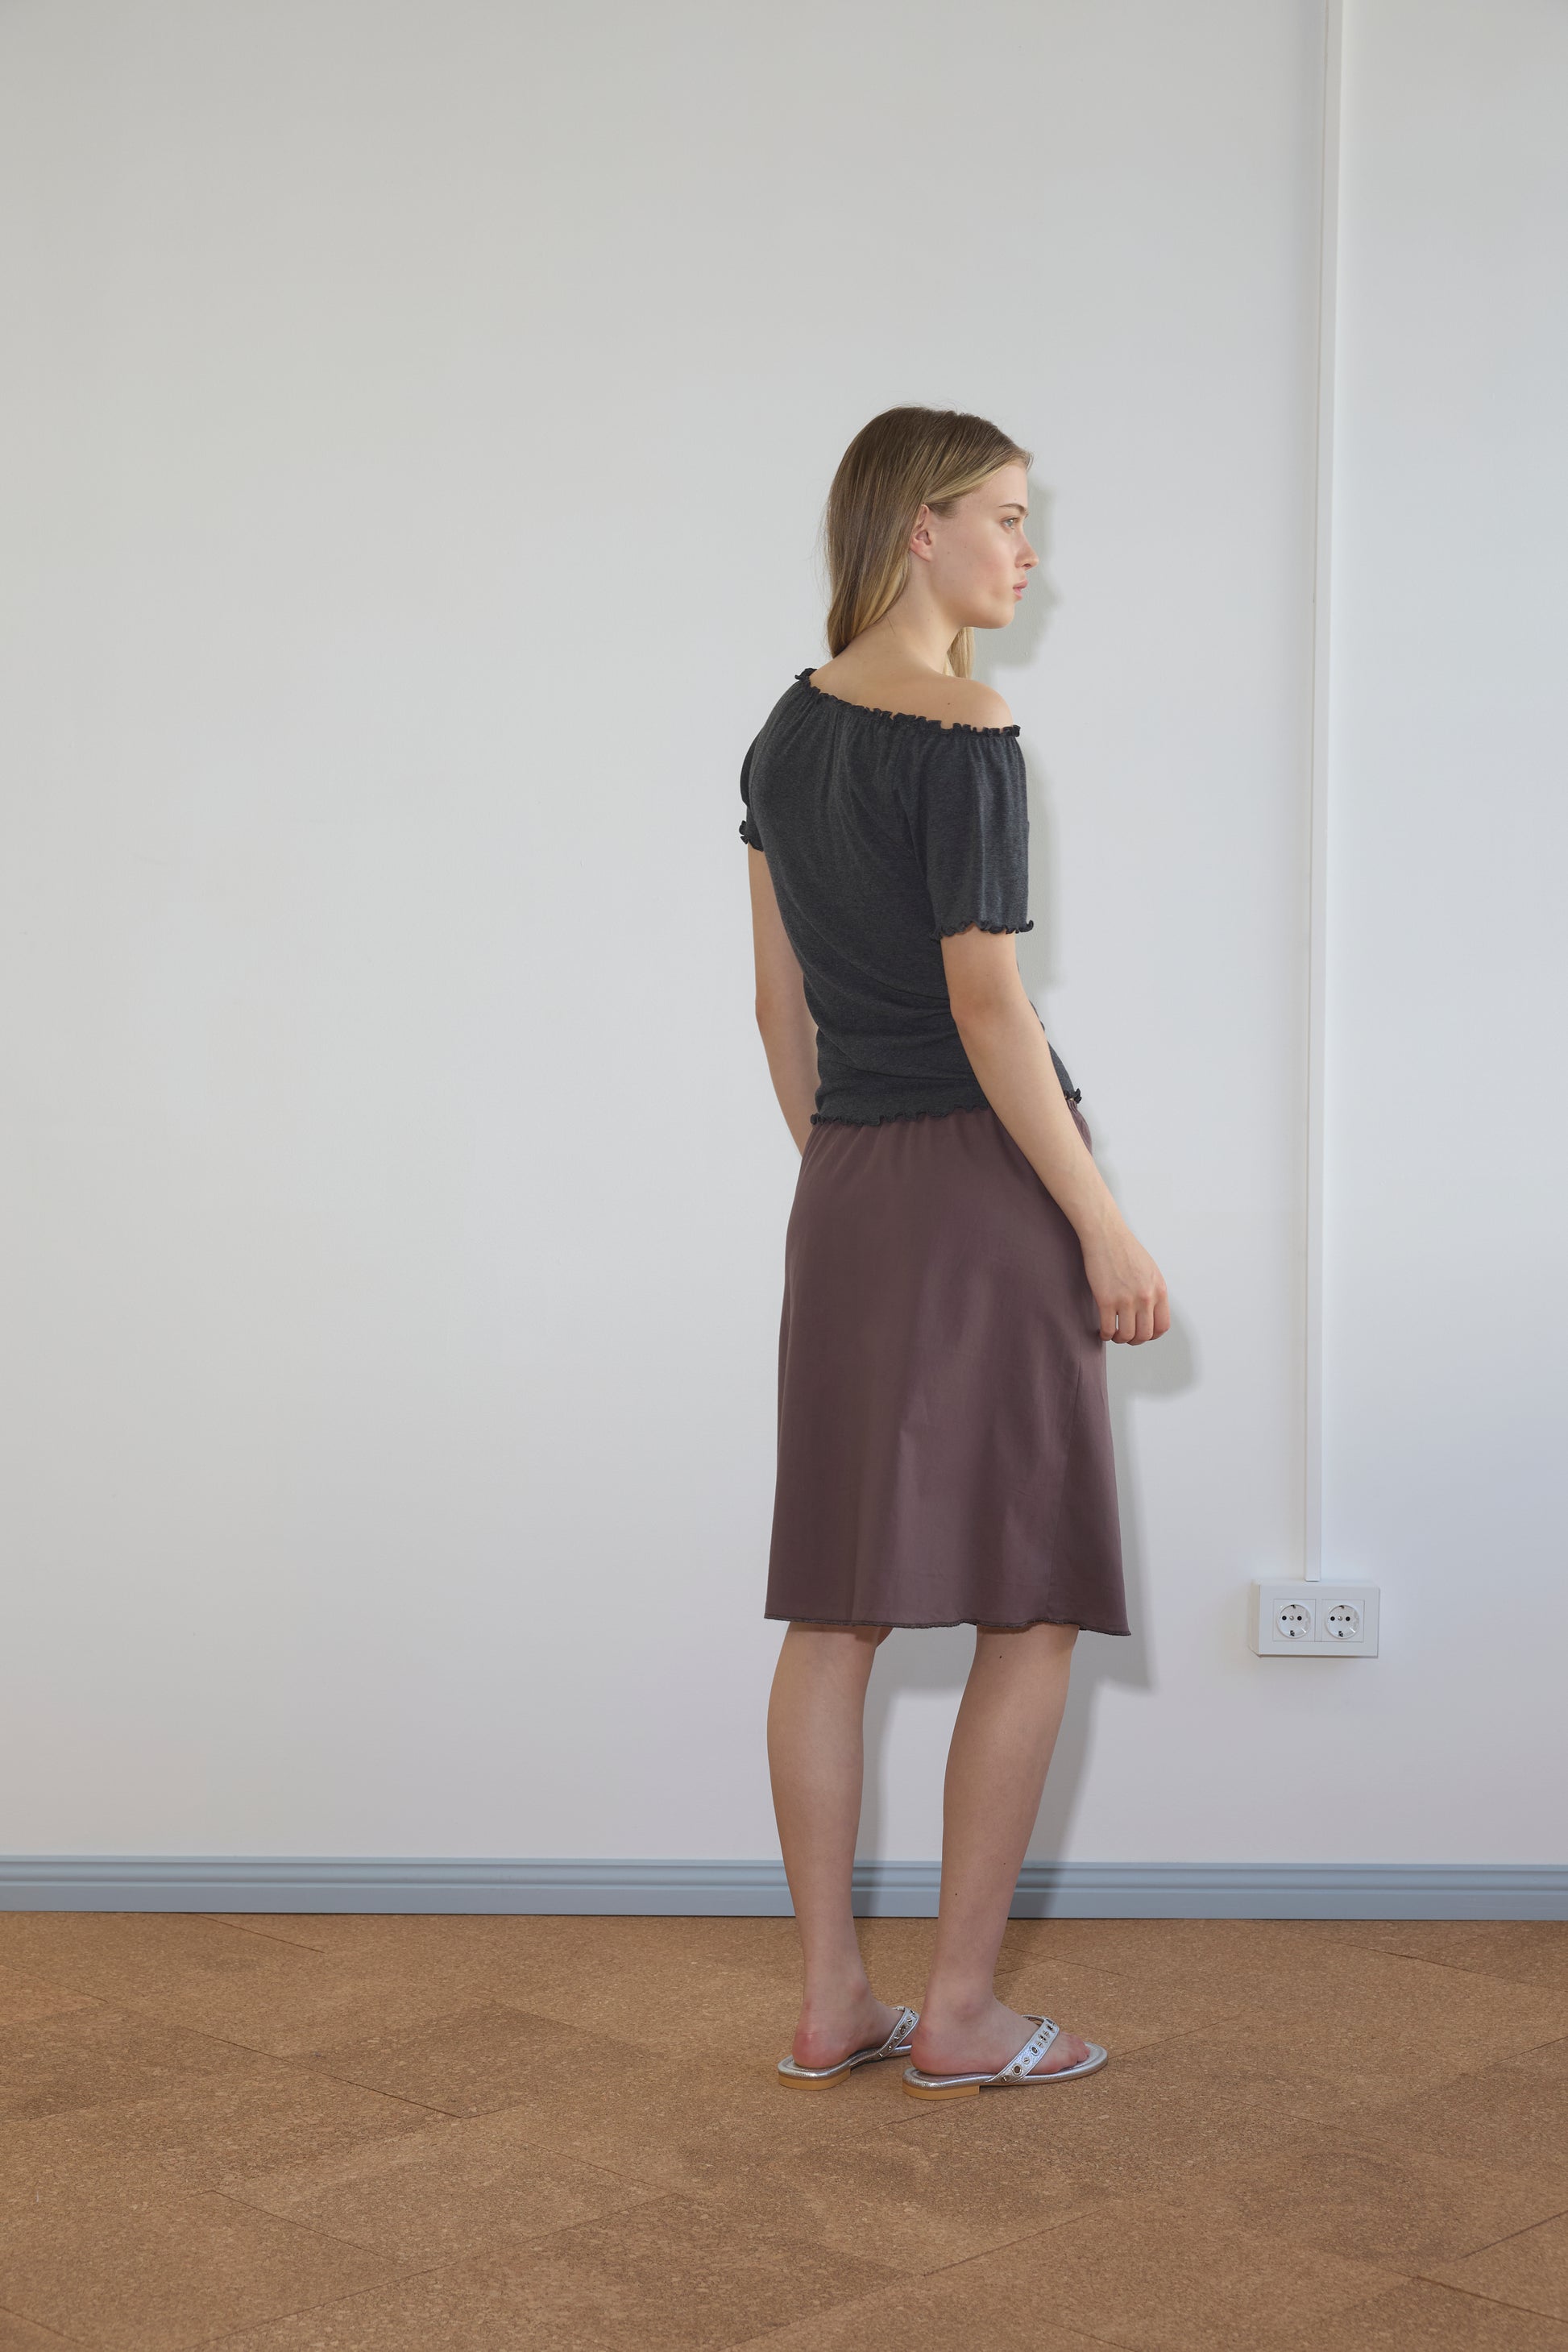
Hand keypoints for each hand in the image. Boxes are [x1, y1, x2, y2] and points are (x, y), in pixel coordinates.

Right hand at [1078, 1217, 1169, 1344]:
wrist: (1105, 1234)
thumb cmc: (1124, 1249)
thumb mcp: (1149, 1270)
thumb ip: (1152, 1291)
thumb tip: (1150, 1312)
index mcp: (1159, 1290)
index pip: (1162, 1326)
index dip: (1151, 1335)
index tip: (1141, 1333)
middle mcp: (1146, 1297)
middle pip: (1145, 1334)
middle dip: (1134, 1340)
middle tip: (1125, 1336)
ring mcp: (1126, 1299)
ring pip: (1126, 1335)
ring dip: (1119, 1339)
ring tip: (1112, 1335)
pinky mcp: (1106, 1300)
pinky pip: (1108, 1328)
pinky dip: (1105, 1335)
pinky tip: (1102, 1331)